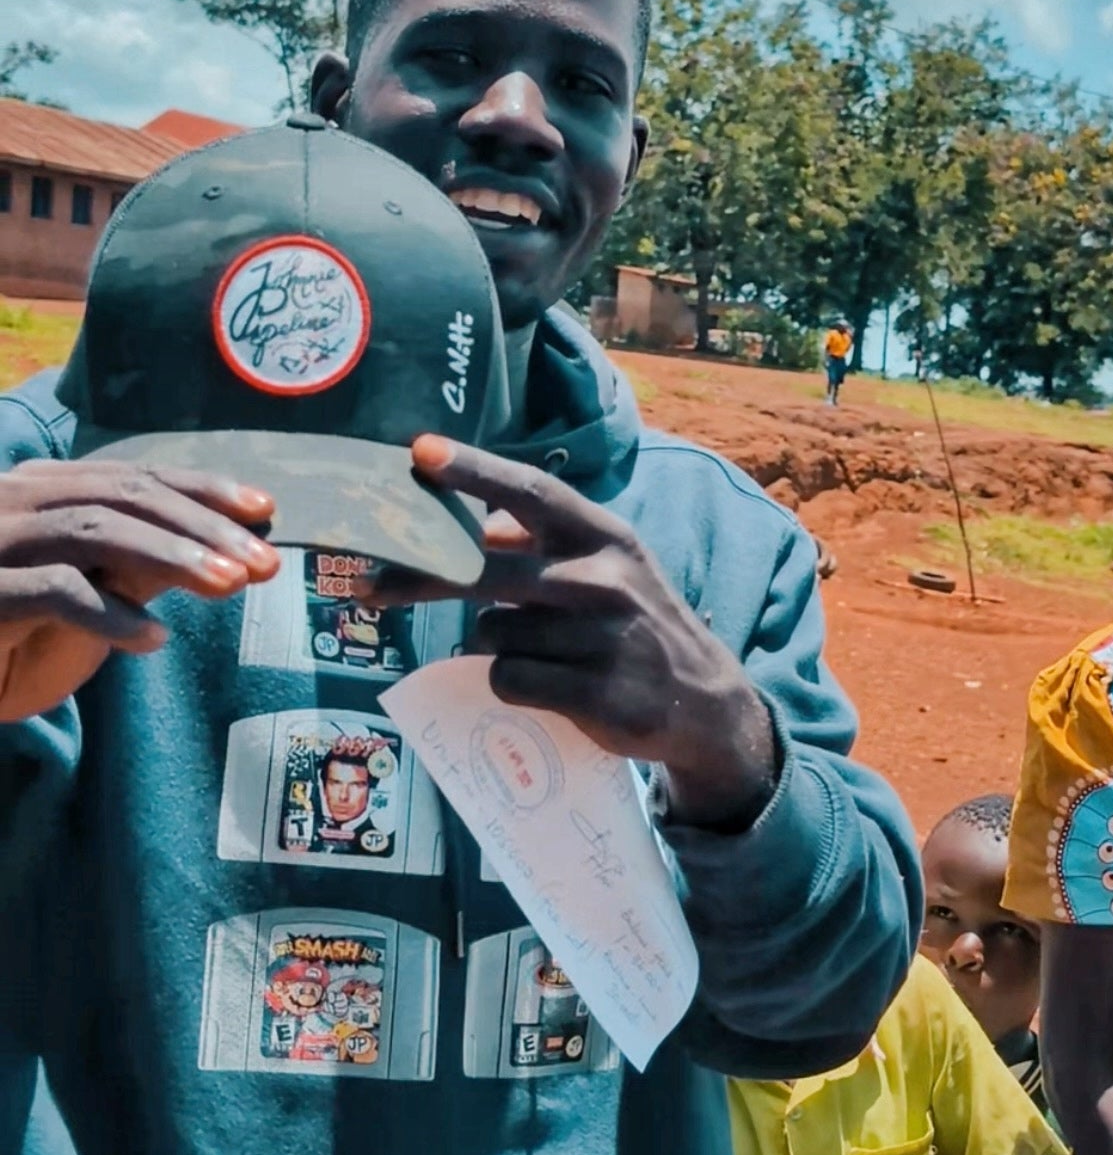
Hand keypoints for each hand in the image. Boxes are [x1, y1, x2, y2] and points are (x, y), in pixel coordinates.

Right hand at [0, 460, 278, 719]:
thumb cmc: (14, 636)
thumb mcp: (88, 593)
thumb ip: (139, 565)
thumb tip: (225, 550)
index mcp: (44, 489)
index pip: (135, 477)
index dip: (203, 489)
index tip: (265, 510)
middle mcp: (17, 499)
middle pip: (124, 495)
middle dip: (202, 526)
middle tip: (264, 562)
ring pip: (93, 530)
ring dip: (169, 556)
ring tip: (229, 585)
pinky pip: (53, 591)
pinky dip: (108, 612)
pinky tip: (153, 638)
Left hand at [364, 435, 777, 829]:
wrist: (703, 702)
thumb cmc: (638, 624)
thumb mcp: (607, 566)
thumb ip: (545, 543)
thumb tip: (477, 522)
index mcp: (603, 535)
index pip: (531, 492)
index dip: (474, 470)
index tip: (419, 452)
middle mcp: (602, 576)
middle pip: (485, 568)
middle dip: (419, 575)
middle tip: (367, 583)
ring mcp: (600, 636)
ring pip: (490, 634)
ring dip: (493, 644)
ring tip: (541, 654)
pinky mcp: (594, 691)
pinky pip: (506, 679)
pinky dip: (510, 684)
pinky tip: (551, 685)